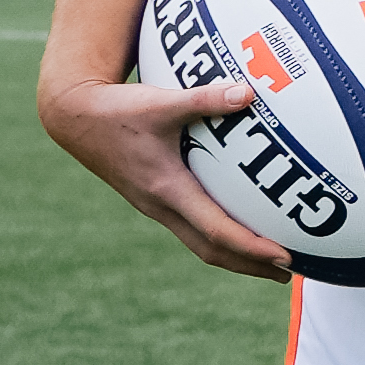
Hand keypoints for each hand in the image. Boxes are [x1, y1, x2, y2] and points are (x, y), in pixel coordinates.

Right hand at [38, 70, 291, 280]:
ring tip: (273, 262)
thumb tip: (249, 93)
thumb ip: (206, 98)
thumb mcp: (162, 101)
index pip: (216, 230)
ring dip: (236, 256)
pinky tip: (240, 230)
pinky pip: (191, 229)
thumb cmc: (117, 109)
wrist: (73, 118)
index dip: (252, 247)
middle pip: (212, 250)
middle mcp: (161, 206)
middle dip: (251, 265)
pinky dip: (219, 237)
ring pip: (200, 243)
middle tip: (290, 271)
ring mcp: (156, 206)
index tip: (285, 257)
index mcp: (167, 188)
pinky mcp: (154, 199)